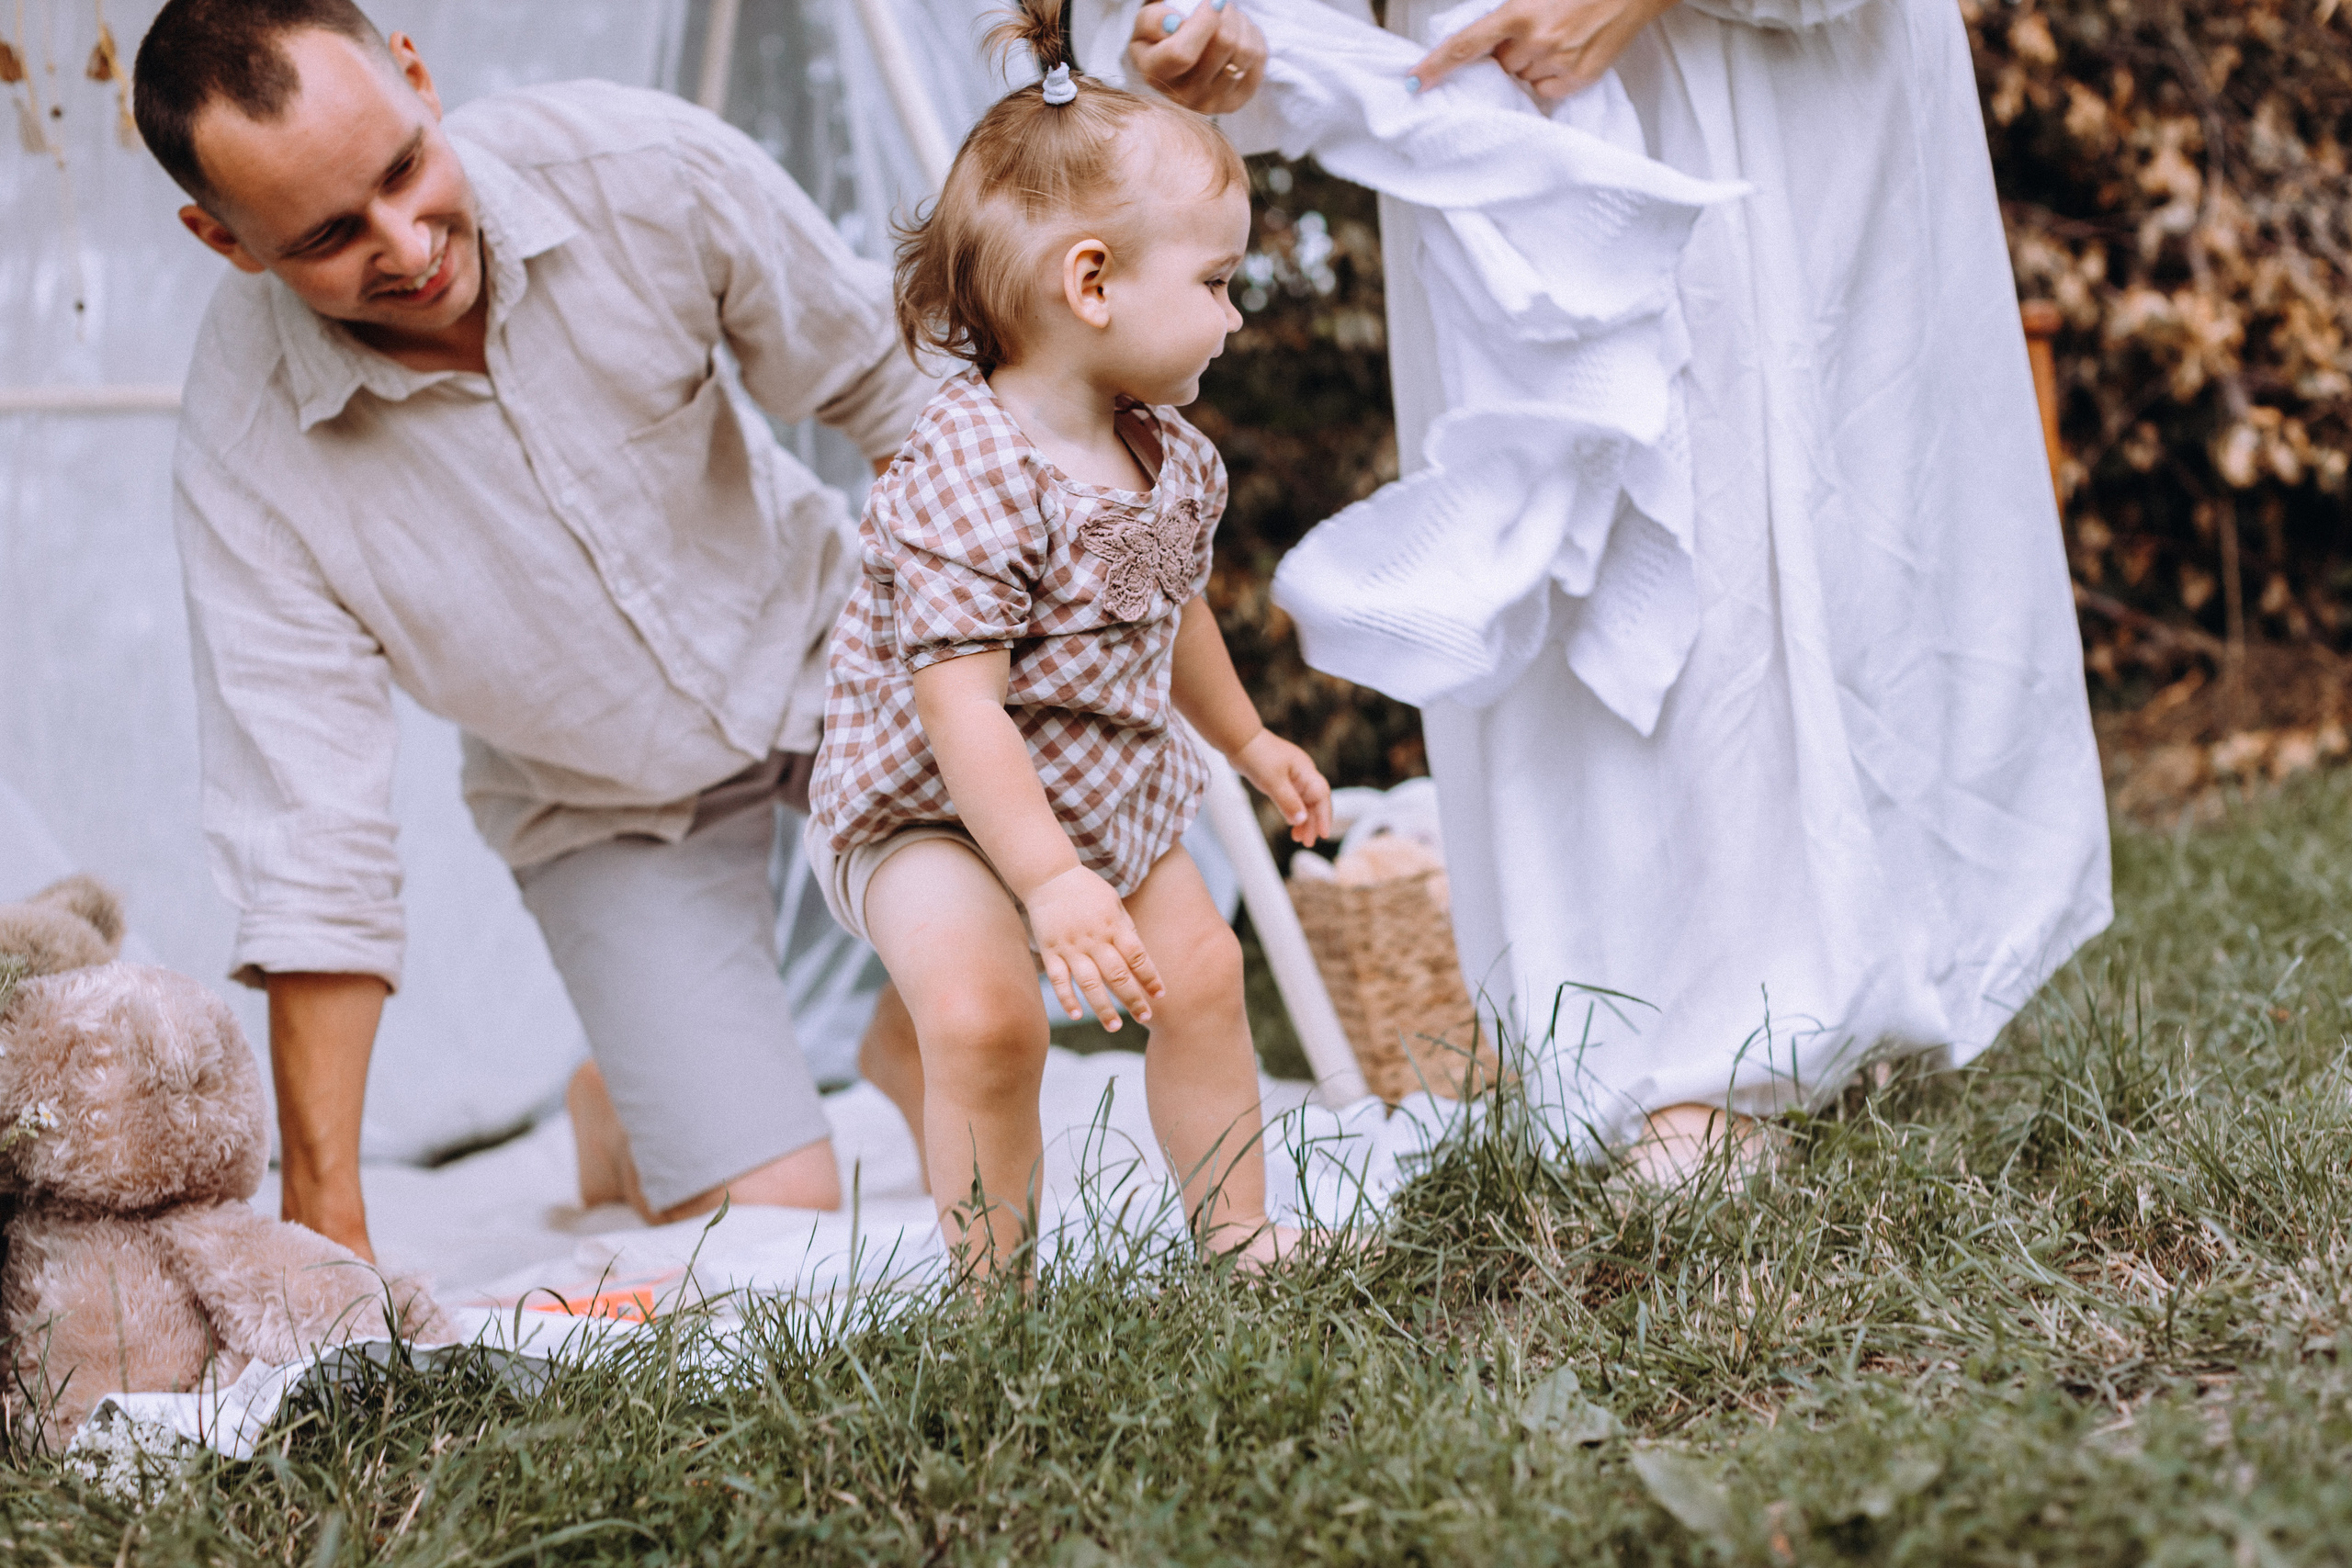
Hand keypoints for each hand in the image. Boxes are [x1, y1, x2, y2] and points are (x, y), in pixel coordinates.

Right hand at [1024, 865, 1167, 1030]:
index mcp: (1114, 925)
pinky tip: (1078, 1015)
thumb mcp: (1114, 903)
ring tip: (1115, 1027)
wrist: (1049, 875)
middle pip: (1117, 974)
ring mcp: (1070, 946)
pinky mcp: (1050, 950)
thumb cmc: (1087, 889)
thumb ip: (1127, 929)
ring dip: (1103, 1007)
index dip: (1150, 977)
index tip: (1160, 995)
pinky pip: (1059, 979)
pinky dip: (1067, 998)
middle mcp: (1094, 938)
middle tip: (1145, 1018)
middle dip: (1133, 998)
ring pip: (1089, 983)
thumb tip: (1140, 958)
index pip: (1138, 956)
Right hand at [1131, 0, 1268, 114]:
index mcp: (1155, 73)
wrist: (1180, 58)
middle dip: (1225, 13)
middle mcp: (1183, 95)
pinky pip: (1258, 58)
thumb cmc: (1163, 32)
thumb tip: (1175, 23)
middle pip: (1223, 44)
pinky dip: (1251, 36)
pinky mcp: (1237, 100)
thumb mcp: (1148, 19)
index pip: (1182, 52)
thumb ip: (1154, 19)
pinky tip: (1236, 34)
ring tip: (1226, 18)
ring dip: (1239, 23)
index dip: (1203, 21)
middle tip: (1217, 4)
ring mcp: (1212, 103)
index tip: (1211, 1)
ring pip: (1245, 50)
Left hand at [1230, 730, 1333, 844]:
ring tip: (1299, 839)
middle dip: (1313, 822)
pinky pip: (1292, 799)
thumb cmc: (1256, 755)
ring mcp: (1291, 776)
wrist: (1238, 740)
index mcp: (1305, 771)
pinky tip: (1291, 824)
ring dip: (1303, 820)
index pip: (1322, 796)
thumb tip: (1301, 820)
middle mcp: (1302, 774)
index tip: (1323, 834)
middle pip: (1315, 801)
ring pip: (1303, 801)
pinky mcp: (1280, 779)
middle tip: (1308, 842)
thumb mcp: (1272, 781)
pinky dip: (1292, 812)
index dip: (1324, 816)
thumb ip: (1288, 801)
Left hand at [1408, 0, 1678, 101]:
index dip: (1435, 66)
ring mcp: (1559, 63)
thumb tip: (1480, 45)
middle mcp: (1536, 41)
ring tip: (1557, 38)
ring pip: (1522, 79)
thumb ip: (1507, 17)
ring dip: (1530, 64)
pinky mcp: (1579, 79)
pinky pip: (1546, 90)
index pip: (1464, 46)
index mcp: (1519, 13)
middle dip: (1507, 54)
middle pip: (1498, 66)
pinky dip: (1550, 76)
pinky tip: (1568, 52)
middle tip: (1533, 31)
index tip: (1413, 82)